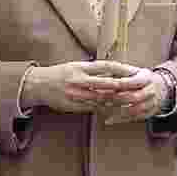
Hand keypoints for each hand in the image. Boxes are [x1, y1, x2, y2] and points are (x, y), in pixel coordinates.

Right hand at [21, 61, 135, 113]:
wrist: (38, 85)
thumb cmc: (60, 73)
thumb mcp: (76, 66)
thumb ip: (93, 70)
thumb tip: (115, 71)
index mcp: (81, 68)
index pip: (106, 66)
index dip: (122, 68)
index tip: (135, 70)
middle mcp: (79, 81)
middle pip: (106, 84)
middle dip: (123, 86)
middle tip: (138, 87)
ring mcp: (76, 95)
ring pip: (102, 98)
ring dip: (118, 99)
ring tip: (132, 99)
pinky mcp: (73, 106)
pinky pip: (93, 108)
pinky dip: (105, 108)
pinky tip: (116, 109)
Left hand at [99, 67, 170, 124]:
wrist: (161, 87)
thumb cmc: (143, 78)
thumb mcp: (135, 71)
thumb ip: (120, 72)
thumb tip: (102, 73)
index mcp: (146, 78)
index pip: (130, 82)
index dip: (115, 84)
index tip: (100, 85)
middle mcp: (151, 91)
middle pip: (132, 97)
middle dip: (112, 98)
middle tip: (97, 97)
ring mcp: (151, 103)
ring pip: (133, 110)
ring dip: (115, 110)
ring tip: (100, 108)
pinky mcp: (149, 113)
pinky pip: (133, 119)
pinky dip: (120, 120)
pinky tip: (108, 119)